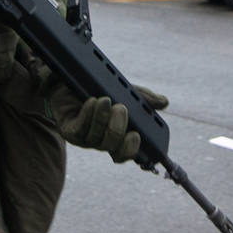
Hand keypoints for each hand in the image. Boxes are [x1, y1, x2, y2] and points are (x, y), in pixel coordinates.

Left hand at [48, 85, 167, 162]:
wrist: (68, 79)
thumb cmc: (98, 89)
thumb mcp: (123, 91)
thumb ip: (143, 98)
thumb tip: (164, 102)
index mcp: (116, 136)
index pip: (125, 153)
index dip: (132, 150)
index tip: (137, 135)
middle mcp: (101, 141)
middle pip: (114, 149)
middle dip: (118, 129)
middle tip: (121, 108)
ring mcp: (84, 138)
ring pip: (97, 139)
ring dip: (102, 118)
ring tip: (105, 99)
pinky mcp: (69, 131)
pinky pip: (80, 130)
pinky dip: (88, 115)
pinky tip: (92, 102)